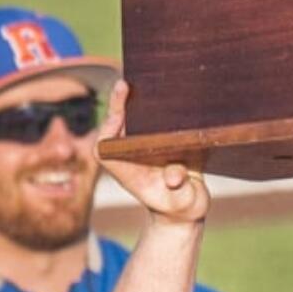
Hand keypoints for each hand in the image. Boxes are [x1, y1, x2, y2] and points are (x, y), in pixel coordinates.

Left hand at [97, 82, 209, 224]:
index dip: (108, 132)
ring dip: (133, 102)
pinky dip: (153, 108)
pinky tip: (162, 92)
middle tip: (123, 85)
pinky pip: (152, 121)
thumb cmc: (181, 207)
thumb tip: (174, 176)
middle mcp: (133, 155)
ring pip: (132, 121)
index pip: (105, 150)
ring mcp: (145, 148)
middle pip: (116, 127)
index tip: (119, 118)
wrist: (187, 209)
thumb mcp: (182, 203)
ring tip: (134, 82)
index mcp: (130, 171)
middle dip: (118, 105)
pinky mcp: (162, 142)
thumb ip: (179, 188)